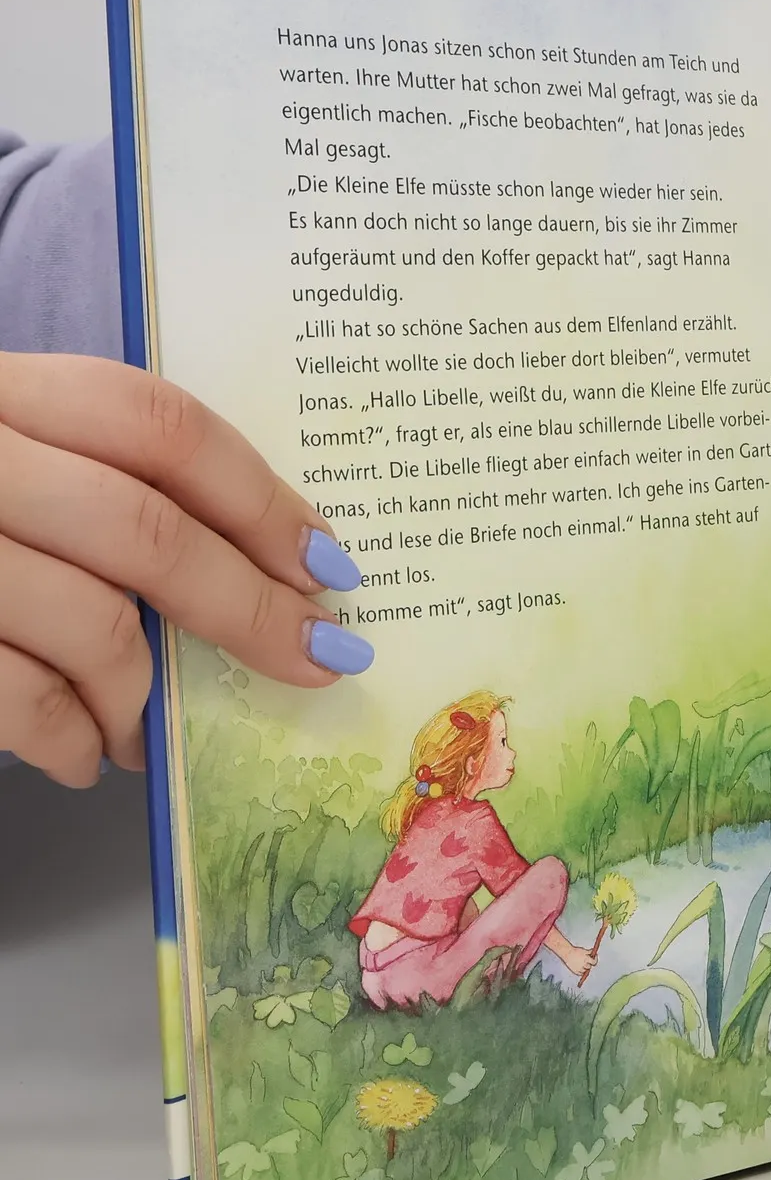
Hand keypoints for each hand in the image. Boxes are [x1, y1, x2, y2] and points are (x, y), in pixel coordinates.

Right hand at [0, 354, 368, 786]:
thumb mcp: (5, 453)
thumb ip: (96, 482)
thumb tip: (264, 569)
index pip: (157, 424)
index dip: (259, 498)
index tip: (330, 563)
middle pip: (143, 528)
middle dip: (247, 608)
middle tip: (313, 658)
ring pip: (88, 622)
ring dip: (146, 693)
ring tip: (154, 729)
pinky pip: (14, 694)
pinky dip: (70, 737)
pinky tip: (86, 755)